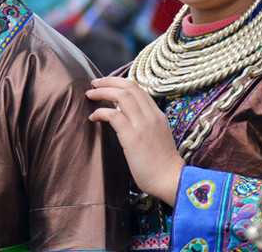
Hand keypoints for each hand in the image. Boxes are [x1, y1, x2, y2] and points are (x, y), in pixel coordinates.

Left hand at [86, 76, 184, 204]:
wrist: (171, 180)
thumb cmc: (162, 164)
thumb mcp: (157, 136)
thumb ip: (145, 124)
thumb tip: (124, 117)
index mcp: (157, 115)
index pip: (138, 89)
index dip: (120, 83)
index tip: (107, 84)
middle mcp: (151, 116)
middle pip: (129, 87)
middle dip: (109, 81)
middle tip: (94, 83)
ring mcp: (142, 125)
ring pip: (121, 96)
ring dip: (103, 91)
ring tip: (90, 94)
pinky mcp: (132, 137)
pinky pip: (114, 116)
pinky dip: (101, 112)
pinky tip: (93, 117)